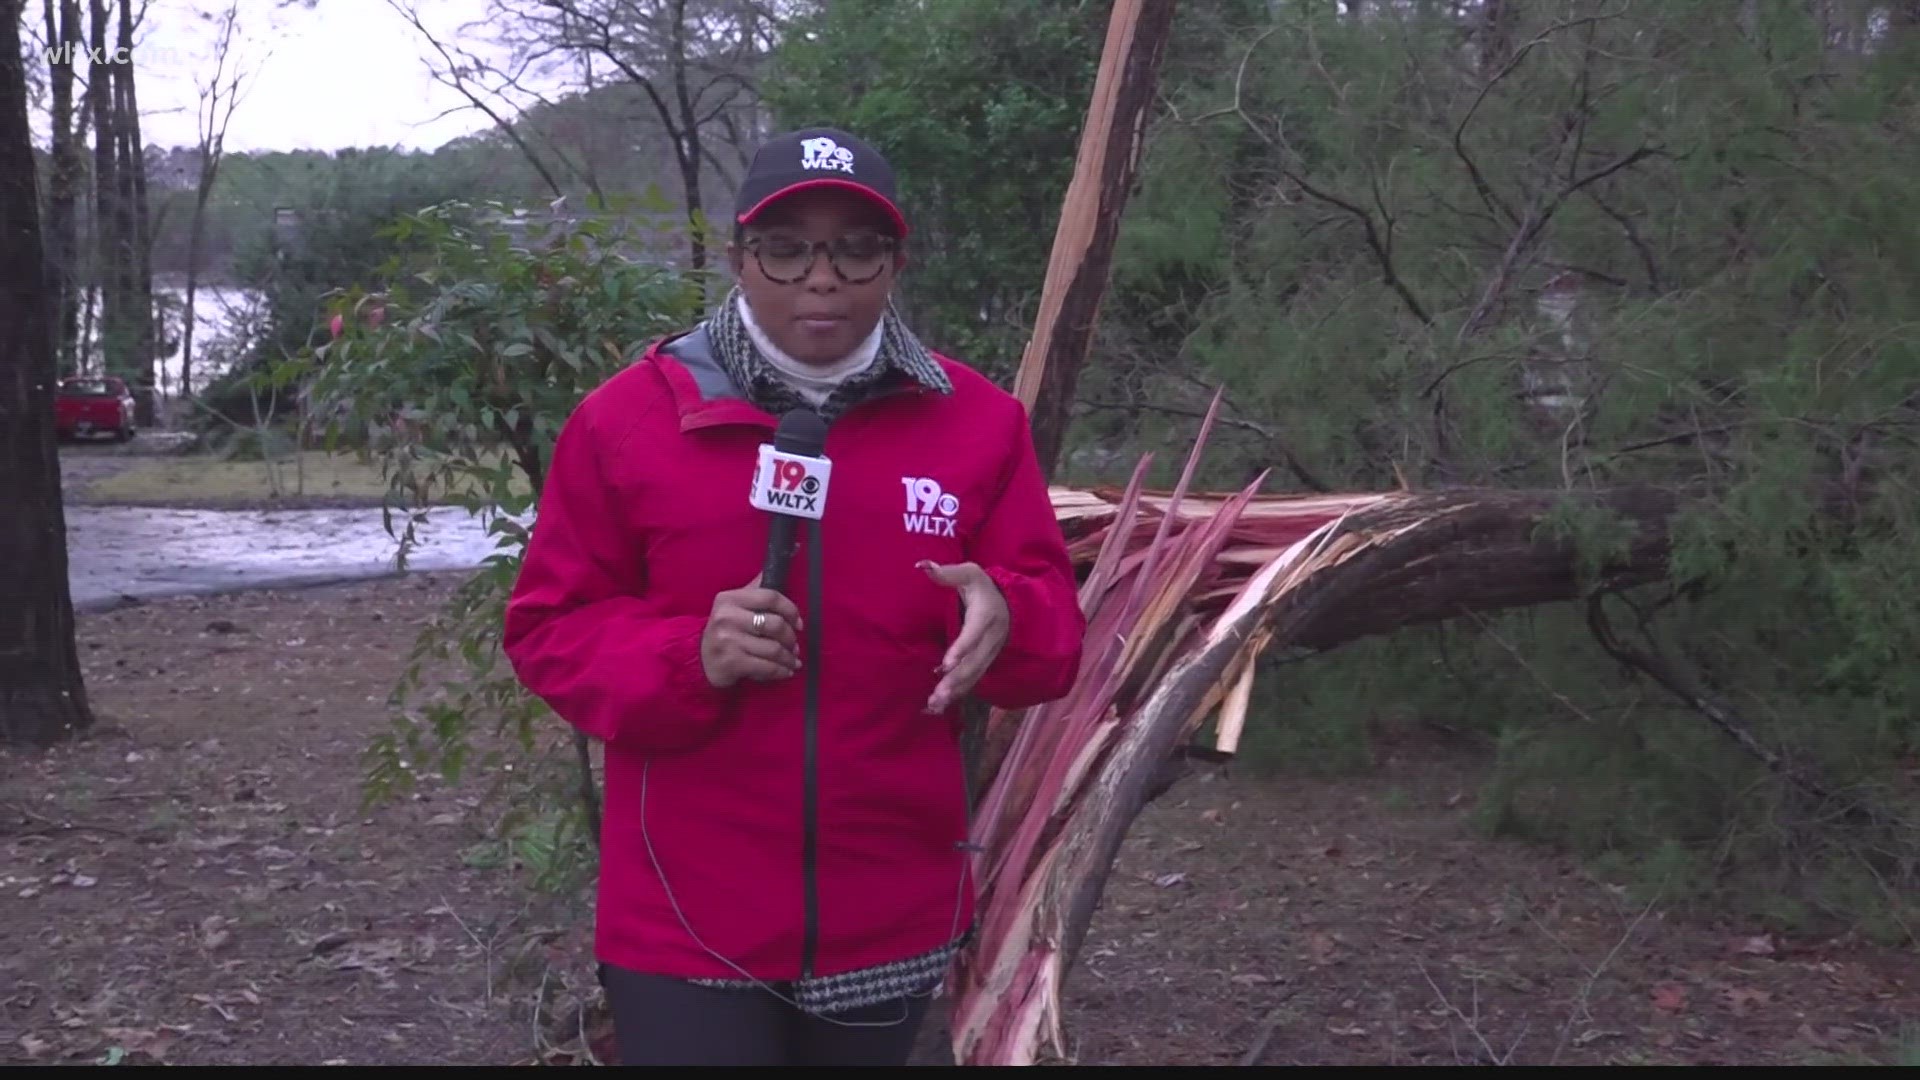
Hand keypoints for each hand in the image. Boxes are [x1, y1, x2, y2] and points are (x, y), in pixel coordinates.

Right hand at [700, 573, 803, 688]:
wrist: (699, 660)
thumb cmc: (725, 631)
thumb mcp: (734, 606)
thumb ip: (755, 591)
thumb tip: (774, 566)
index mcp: (730, 599)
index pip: (770, 597)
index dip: (790, 610)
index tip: (798, 623)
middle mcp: (727, 617)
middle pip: (775, 624)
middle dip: (790, 637)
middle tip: (794, 646)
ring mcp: (729, 641)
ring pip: (774, 649)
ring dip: (788, 657)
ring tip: (792, 661)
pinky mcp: (732, 663)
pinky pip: (767, 667)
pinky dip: (781, 671)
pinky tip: (786, 671)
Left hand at [919, 561, 1007, 712]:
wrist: (1010, 604)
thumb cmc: (983, 587)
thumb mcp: (970, 574)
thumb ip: (948, 572)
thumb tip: (922, 566)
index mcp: (986, 616)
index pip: (974, 634)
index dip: (962, 649)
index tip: (946, 664)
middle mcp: (991, 639)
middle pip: (975, 662)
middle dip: (957, 679)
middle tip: (938, 693)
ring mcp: (989, 654)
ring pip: (974, 675)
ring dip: (956, 691)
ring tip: (935, 704)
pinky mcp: (985, 663)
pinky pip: (972, 681)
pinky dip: (956, 694)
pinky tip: (937, 706)